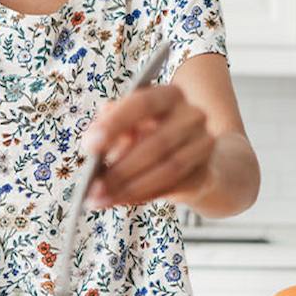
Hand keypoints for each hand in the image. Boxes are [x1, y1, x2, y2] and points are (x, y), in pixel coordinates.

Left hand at [82, 85, 215, 207]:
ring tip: (101, 199)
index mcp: (170, 95)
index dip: (114, 124)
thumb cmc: (151, 135)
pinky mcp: (206, 173)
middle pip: (155, 143)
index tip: (89, 145)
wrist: (195, 158)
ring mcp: (203, 145)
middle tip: (92, 187)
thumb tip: (93, 141)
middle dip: (119, 169)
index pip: (142, 103)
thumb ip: (111, 125)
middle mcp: (192, 116)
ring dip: (128, 188)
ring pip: (166, 170)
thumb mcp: (130, 123)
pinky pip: (172, 188)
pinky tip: (120, 200)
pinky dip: (142, 196)